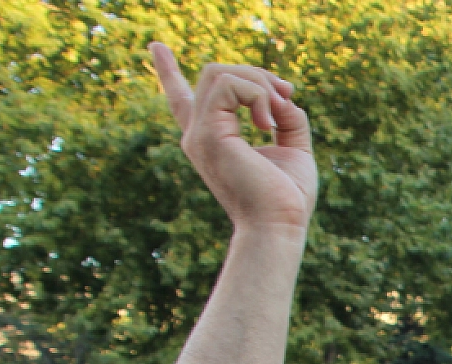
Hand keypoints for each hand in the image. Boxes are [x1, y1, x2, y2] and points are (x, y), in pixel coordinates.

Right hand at [150, 45, 315, 233]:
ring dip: (259, 83)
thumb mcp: (295, 150)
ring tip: (277, 115)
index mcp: (214, 139)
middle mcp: (198, 134)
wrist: (278, 227)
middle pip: (215, 74)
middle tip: (287, 97)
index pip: (182, 100)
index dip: (168, 72)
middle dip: (257, 75)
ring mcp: (199, 133)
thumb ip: (288, 119)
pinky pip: (228, 84)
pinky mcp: (208, 134)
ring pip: (219, 73)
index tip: (155, 48)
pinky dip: (257, 94)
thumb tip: (284, 95)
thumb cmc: (287, 199)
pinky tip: (268, 124)